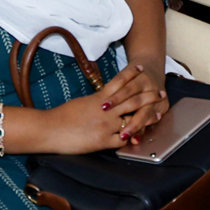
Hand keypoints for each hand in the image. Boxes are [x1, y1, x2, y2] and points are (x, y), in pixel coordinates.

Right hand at [42, 63, 166, 152]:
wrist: (49, 129)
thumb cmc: (61, 116)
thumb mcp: (81, 103)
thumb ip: (96, 101)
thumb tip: (103, 100)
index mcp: (99, 98)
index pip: (119, 82)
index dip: (131, 74)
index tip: (140, 68)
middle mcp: (105, 110)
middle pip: (132, 100)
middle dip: (147, 96)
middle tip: (159, 92)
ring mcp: (105, 125)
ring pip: (132, 119)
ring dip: (146, 117)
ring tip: (157, 114)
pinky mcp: (102, 141)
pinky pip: (122, 139)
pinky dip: (131, 138)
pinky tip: (138, 136)